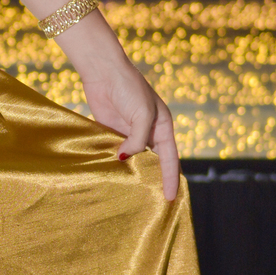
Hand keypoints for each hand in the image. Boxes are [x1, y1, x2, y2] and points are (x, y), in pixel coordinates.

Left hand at [79, 59, 179, 199]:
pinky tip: (110, 176)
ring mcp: (128, 132)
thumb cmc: (129, 88)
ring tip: (129, 195)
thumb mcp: (142, 115)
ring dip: (131, 172)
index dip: (171, 178)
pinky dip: (113, 162)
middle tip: (151, 203)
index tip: (171, 198)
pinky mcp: (110, 131)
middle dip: (152, 179)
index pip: (170, 159)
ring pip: (132, 158)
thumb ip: (138, 140)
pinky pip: (113, 151)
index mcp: (162, 127)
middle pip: (152, 161)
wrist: (104, 71)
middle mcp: (147, 132)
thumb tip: (125, 158)